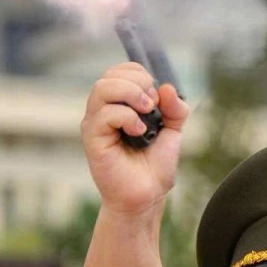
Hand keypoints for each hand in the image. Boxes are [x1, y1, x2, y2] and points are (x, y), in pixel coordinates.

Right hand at [79, 64, 188, 214]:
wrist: (147, 195)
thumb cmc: (154, 166)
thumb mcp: (173, 130)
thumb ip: (175, 107)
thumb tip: (166, 87)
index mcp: (117, 105)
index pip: (120, 71)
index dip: (141, 75)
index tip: (157, 97)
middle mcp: (102, 111)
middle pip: (109, 75)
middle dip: (137, 83)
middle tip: (152, 105)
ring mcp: (94, 124)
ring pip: (103, 88)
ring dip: (131, 94)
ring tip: (146, 113)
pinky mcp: (92, 138)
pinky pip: (105, 114)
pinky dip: (127, 118)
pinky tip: (139, 133)